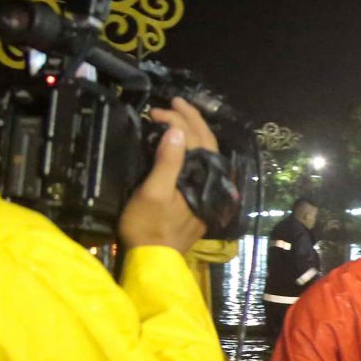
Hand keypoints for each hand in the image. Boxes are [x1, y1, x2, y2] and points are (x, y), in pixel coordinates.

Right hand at [118, 97, 219, 254]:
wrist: (153, 259)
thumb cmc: (149, 226)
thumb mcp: (153, 192)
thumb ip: (168, 162)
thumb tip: (176, 130)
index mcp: (204, 178)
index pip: (197, 139)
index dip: (178, 120)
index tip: (157, 110)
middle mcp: (212, 183)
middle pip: (207, 143)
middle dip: (191, 119)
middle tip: (173, 101)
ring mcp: (207, 190)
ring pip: (207, 153)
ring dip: (194, 131)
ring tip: (178, 114)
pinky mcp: (199, 197)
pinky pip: (201, 164)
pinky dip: (192, 147)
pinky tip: (182, 142)